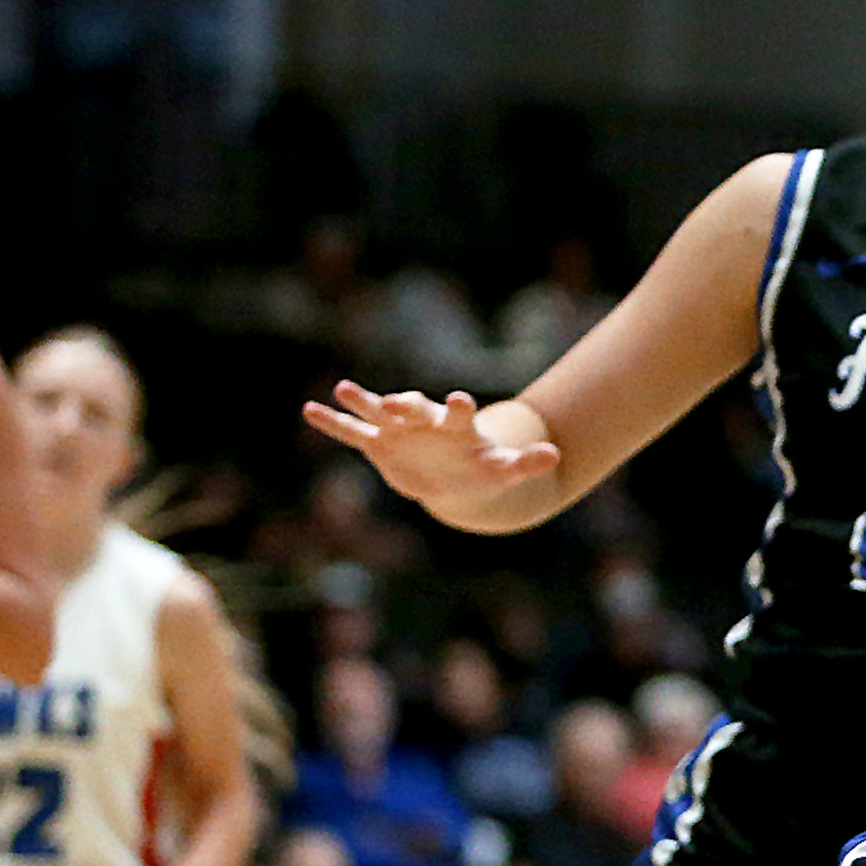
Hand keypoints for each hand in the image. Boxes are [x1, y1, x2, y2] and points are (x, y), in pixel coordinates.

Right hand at [301, 386, 559, 514]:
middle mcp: (426, 422)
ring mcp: (399, 430)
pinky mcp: (378, 444)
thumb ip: (526, 463)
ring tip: (342, 389)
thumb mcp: (505, 470)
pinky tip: (310, 410)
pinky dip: (333, 423)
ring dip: (362, 402)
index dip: (460, 407)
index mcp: (457, 426)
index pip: (460, 412)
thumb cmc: (483, 469)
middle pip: (414, 409)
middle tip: (394, 401)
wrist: (455, 477)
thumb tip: (555, 456)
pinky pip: (352, 433)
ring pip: (378, 413)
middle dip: (405, 405)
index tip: (460, 400)